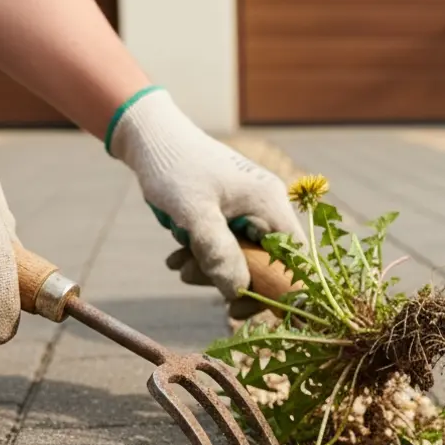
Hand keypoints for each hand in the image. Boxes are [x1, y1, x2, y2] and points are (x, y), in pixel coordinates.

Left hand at [106, 88, 304, 302]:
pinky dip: (205, 255)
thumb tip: (237, 291)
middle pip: (266, 261)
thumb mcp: (193, 211)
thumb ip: (217, 250)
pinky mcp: (232, 212)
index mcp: (269, 202)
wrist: (151, 138)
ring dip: (211, 268)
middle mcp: (267, 206)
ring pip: (243, 256)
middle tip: (190, 278)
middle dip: (230, 277)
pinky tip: (178, 256)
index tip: (241, 306)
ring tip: (177, 265)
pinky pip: (228, 245)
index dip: (275, 287)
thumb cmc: (173, 167)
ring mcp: (250, 209)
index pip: (293, 257)